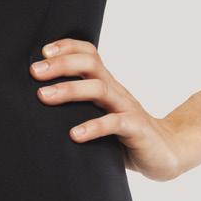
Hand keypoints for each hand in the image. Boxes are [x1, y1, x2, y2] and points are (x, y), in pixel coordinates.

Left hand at [29, 37, 187, 181]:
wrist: (167, 153)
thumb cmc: (124, 135)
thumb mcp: (99, 115)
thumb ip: (77, 107)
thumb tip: (38, 102)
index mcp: (106, 84)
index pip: (89, 54)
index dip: (67, 47)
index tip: (42, 52)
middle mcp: (116, 91)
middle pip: (90, 65)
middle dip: (61, 64)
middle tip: (34, 72)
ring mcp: (127, 108)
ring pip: (99, 89)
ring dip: (70, 90)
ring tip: (44, 96)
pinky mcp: (136, 129)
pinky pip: (115, 123)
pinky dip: (93, 127)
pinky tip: (74, 134)